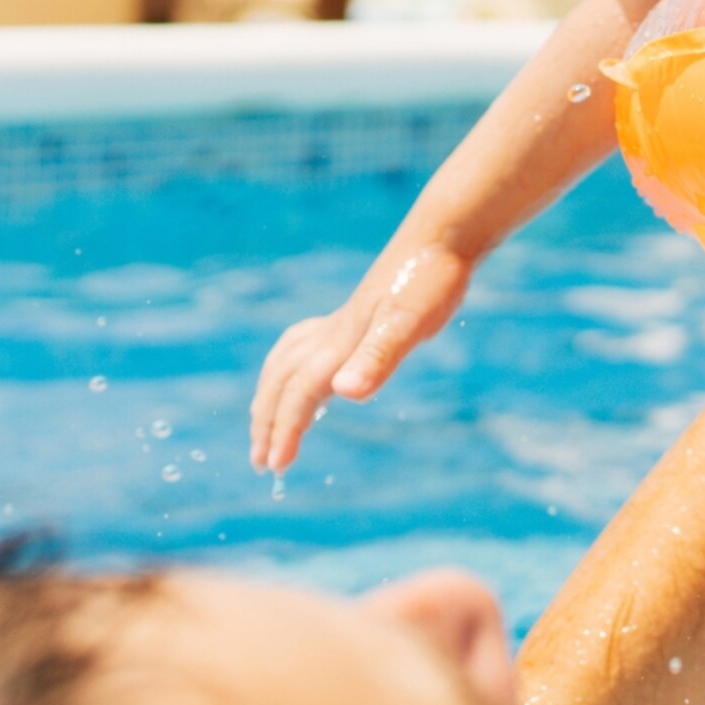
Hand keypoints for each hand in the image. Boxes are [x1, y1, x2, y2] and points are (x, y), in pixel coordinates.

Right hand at [250, 238, 472, 472]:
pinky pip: (305, 345)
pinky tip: (304, 373)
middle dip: (267, 421)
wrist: (443, 237)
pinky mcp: (357, 315)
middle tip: (260, 462)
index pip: (300, 393)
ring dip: (270, 395)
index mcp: (342, 342)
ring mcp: (342, 322)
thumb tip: (344, 393)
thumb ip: (378, 357)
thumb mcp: (411, 323)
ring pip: (287, 361)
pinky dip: (291, 366)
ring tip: (263, 424)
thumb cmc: (429, 279)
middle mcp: (333, 333)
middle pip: (282, 380)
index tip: (275, 468)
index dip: (285, 430)